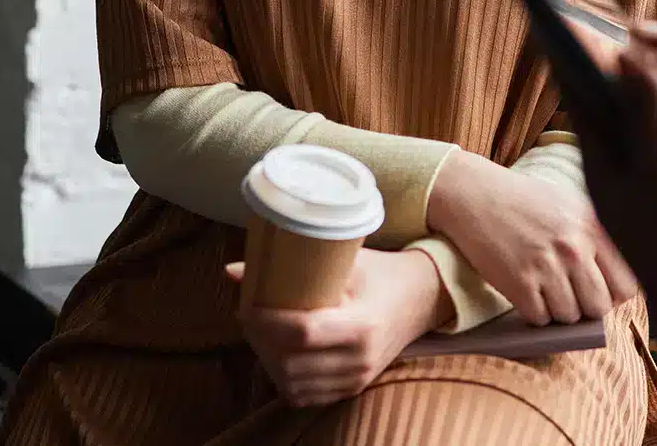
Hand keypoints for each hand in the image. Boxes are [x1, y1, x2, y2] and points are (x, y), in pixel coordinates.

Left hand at [226, 249, 448, 407]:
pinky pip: (307, 396)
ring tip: (260, 333)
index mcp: (361, 325)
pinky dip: (285, 379)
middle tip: (248, 315)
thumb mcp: (347, 260)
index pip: (302, 332)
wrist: (422, 298)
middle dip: (260, 340)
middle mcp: (360, 359)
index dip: (267, 322)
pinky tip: (278, 355)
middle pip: (292, 362)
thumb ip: (296, 266)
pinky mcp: (354, 387)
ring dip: (268, 361)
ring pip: (294, 384)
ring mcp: (358, 378)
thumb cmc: (382, 272)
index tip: (247, 305)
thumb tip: (234, 272)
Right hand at [425, 150, 637, 324]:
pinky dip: (534, 312)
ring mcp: (547, 267)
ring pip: (569, 317)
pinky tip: (526, 290)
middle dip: (585, 307)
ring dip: (557, 310)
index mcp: (592, 228)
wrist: (474, 195)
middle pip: (599, 307)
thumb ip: (598, 239)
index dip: (613, 294)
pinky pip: (540, 319)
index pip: (627, 286)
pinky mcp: (519, 283)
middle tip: (569, 293)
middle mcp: (574, 248)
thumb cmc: (524, 201)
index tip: (598, 290)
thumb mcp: (571, 207)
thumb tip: (620, 284)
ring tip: (544, 287)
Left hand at [576, 46, 656, 343]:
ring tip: (632, 55)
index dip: (572, 55)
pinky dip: (650, 120)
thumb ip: (651, 116)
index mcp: (602, 165)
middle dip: (599, 69)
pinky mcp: (656, 199)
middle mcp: (610, 174)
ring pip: (624, 127)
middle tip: (598, 24)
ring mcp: (632, 188)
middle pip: (599, 108)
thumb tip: (629, 57)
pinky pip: (645, 147)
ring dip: (628, 93)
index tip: (559, 15)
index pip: (578, 96)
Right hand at [630, 20, 656, 198]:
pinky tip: (626, 125)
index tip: (616, 53)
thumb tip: (635, 30)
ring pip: (643, 107)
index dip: (637, 51)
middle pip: (644, 80)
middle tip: (611, 78)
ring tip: (615, 100)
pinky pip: (652, 135)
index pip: (656, 52)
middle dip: (629, 77)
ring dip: (630, 102)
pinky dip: (640, 129)